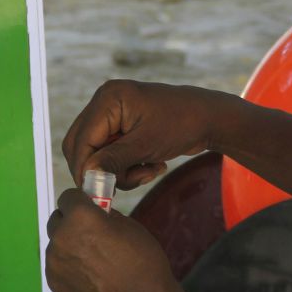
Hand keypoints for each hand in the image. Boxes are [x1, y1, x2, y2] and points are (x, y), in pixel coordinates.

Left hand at [45, 189, 201, 291]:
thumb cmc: (142, 263)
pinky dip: (69, 269)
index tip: (89, 208)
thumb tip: (97, 214)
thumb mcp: (129, 227)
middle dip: (71, 223)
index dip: (80, 202)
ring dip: (69, 247)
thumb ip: (106, 216)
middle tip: (91, 234)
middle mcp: (61, 238)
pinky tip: (89, 278)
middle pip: (57, 221)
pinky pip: (58, 269)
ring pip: (56, 246)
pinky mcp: (56, 286)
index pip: (67, 197)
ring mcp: (55, 264)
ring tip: (92, 261)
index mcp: (80, 218)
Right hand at [63, 81, 236, 189]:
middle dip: (102, 170)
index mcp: (109, 99)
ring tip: (148, 172)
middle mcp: (105, 103)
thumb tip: (87, 176)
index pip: (81, 139)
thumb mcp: (146, 145)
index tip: (97, 193)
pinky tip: (151, 166)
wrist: (210, 119)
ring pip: (97, 154)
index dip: (86, 168)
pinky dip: (127, 166)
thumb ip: (113, 160)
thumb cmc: (181, 125)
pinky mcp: (122, 128)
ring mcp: (113, 115)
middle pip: (83, 146)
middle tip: (123, 185)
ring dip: (119, 171)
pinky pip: (111, 154)